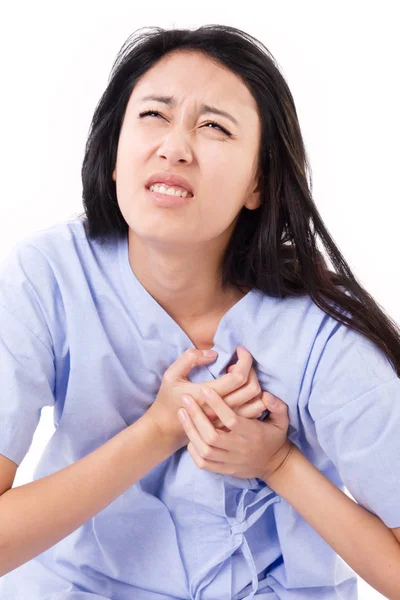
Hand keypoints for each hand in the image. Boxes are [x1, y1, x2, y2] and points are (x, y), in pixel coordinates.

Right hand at [146, 347, 259, 449]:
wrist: (166, 429)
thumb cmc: (168, 399)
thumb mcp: (172, 375)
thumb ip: (190, 359)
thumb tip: (214, 354)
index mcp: (210, 395)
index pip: (239, 376)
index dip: (245, 359)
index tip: (239, 349)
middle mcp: (223, 409)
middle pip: (253, 388)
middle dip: (251, 369)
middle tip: (238, 362)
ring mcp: (229, 419)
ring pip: (258, 401)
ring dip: (254, 383)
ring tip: (239, 376)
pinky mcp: (232, 425)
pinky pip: (255, 411)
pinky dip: (254, 397)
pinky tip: (240, 389)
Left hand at [177, 385, 291, 480]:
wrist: (275, 466)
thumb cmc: (275, 437)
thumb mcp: (282, 420)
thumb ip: (277, 406)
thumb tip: (265, 395)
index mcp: (251, 433)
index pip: (231, 419)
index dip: (217, 404)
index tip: (205, 389)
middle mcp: (238, 448)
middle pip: (211, 436)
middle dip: (196, 417)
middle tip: (185, 399)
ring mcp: (230, 461)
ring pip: (204, 450)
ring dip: (190, 431)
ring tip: (181, 413)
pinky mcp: (224, 470)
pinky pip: (203, 464)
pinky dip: (193, 451)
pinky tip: (188, 436)